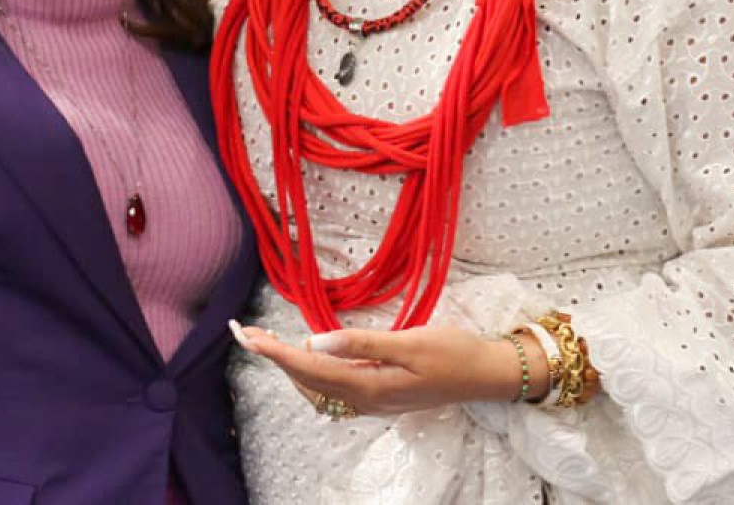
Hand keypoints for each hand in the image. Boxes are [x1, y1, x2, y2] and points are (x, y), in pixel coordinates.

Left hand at [229, 320, 546, 416]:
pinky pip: (333, 388)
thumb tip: (315, 343)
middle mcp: (364, 399)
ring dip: (290, 364)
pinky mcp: (379, 393)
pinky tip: (310, 354)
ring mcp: (371, 400)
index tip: (248, 337)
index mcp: (368, 387)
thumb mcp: (410, 343)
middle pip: (306, 380)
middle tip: (246, 333)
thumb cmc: (454, 353)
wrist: (487, 375)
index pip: (310, 369)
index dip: (276, 353)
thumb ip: (362, 344)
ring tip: (268, 341)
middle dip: (274, 357)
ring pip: (317, 387)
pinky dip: (312, 371)